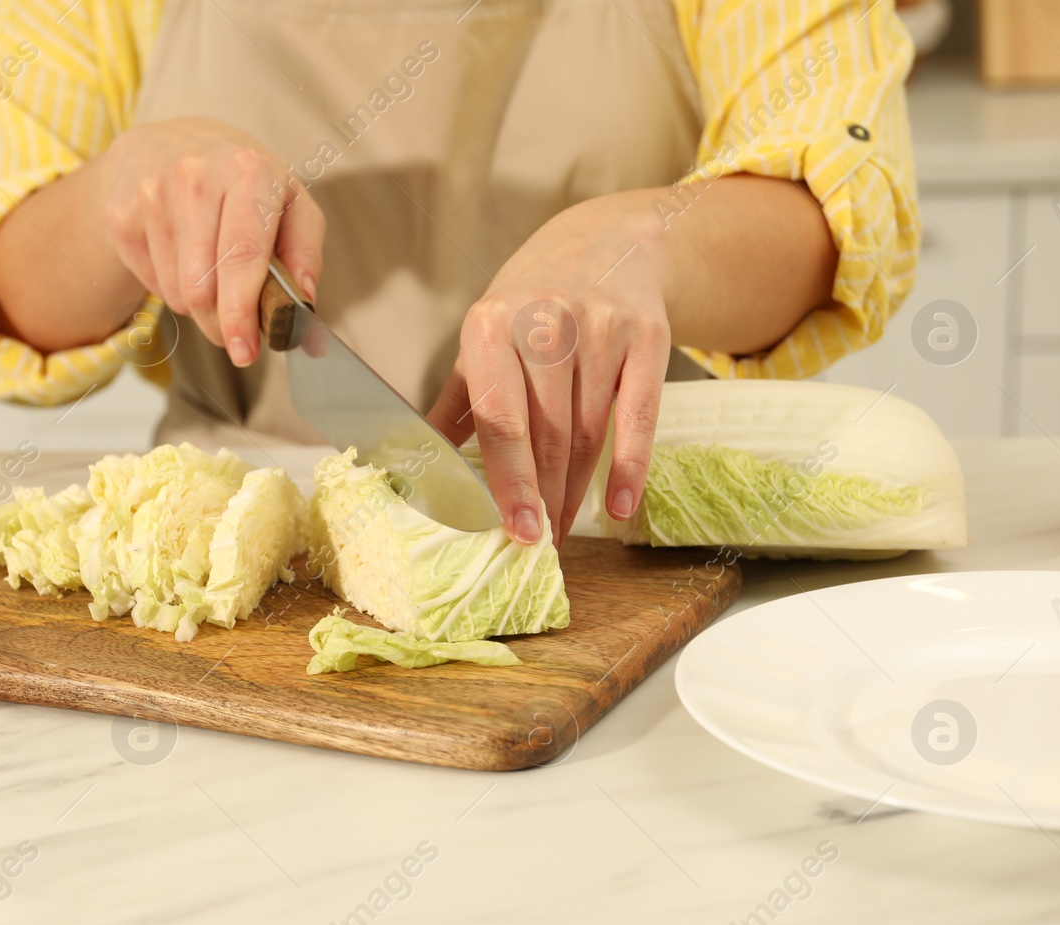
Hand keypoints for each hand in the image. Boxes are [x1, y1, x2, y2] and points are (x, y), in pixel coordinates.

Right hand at [102, 118, 325, 365]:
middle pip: (203, 287)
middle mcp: (196, 176)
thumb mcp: (290, 201)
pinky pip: (154, 286)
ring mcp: (153, 195)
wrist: (168, 145)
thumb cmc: (243, 183)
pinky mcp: (123, 216)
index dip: (241, 312)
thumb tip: (304, 302)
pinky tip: (181, 258)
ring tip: (211, 274)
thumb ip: (305, 252)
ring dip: (199, 306)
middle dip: (222, 323)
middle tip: (235, 331)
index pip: (241, 256)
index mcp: (248, 170)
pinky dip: (173, 289)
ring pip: (178, 294)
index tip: (245, 351)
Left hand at [428, 195, 671, 546]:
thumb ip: (457, 404)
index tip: (514, 530)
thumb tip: (413, 467)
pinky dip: (632, 465)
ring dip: (577, 491)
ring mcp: (600, 328)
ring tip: (564, 530)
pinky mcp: (646, 335)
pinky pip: (640, 414)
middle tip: (539, 547)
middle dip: (543, 497)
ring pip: (590, 431)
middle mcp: (546, 324)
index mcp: (490, 326)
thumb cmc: (530, 303)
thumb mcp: (484, 339)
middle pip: (548, 433)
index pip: (499, 419)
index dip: (508, 481)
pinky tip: (623, 505)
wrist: (605, 242)